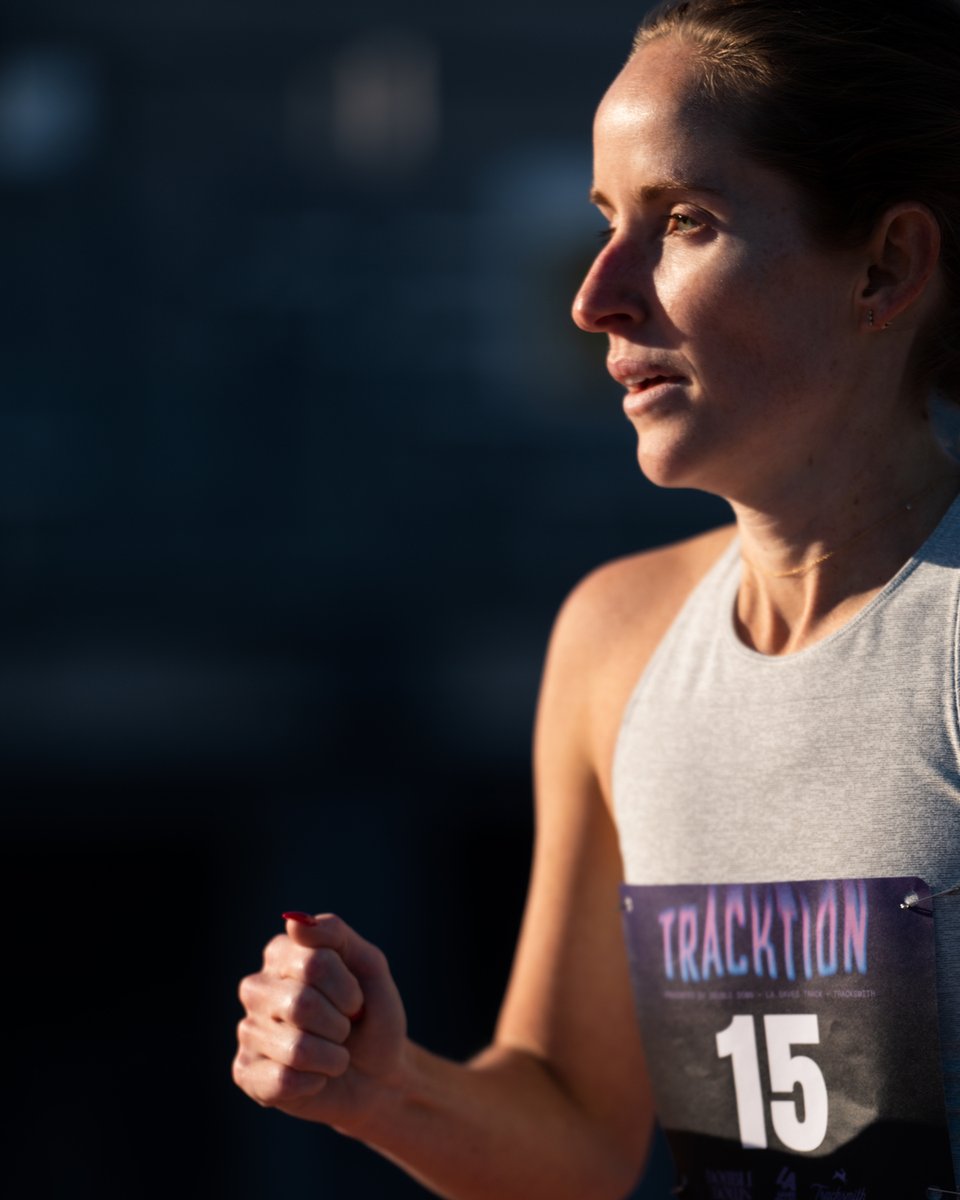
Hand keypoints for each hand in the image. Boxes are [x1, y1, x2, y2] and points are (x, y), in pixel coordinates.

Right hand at [233, 912, 407, 1131]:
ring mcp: (247, 1030)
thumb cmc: (371, 1015)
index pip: (315, 963)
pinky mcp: (245, 1073)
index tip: (356, 1000)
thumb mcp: (369, 967)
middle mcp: (256, 987)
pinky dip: (316, 1081)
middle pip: (302, 1005)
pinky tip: (316, 1077)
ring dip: (332, 1057)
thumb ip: (335, 935)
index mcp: (282, 952)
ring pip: (297, 1048)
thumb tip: (293, 921)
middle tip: (344, 1029)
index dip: (348, 989)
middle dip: (339, 1024)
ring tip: (332, 1053)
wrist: (378, 1073)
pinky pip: (285, 1081)